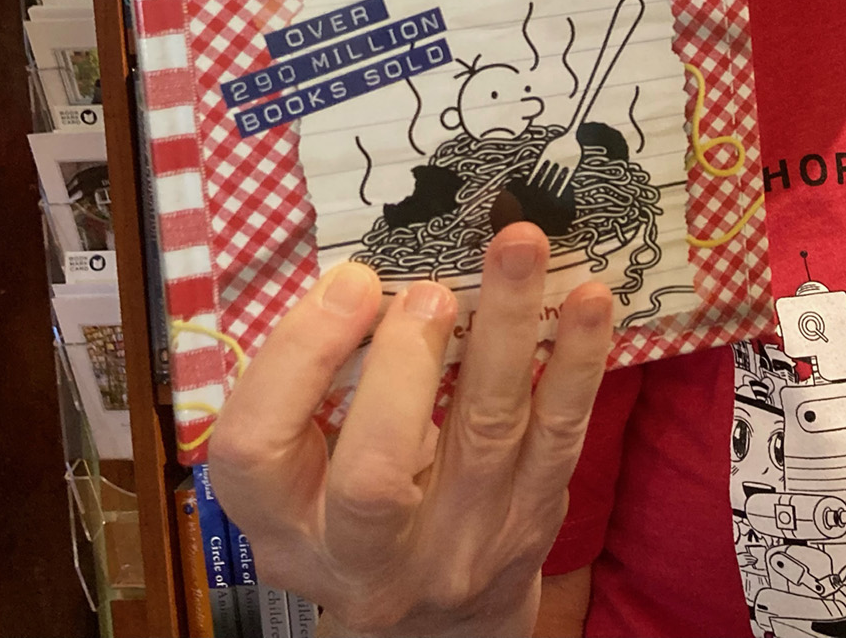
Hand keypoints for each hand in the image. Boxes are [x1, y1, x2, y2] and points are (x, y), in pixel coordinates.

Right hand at [207, 223, 617, 637]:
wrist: (438, 621)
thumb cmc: (360, 518)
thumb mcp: (308, 479)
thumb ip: (318, 396)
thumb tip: (364, 277)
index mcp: (284, 527)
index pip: (254, 452)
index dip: (297, 358)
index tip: (351, 284)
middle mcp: (364, 554)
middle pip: (372, 476)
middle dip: (403, 366)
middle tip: (430, 291)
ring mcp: (457, 543)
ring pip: (486, 433)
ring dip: (508, 326)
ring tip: (521, 245)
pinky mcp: (531, 520)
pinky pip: (561, 434)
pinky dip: (578, 361)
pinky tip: (591, 302)